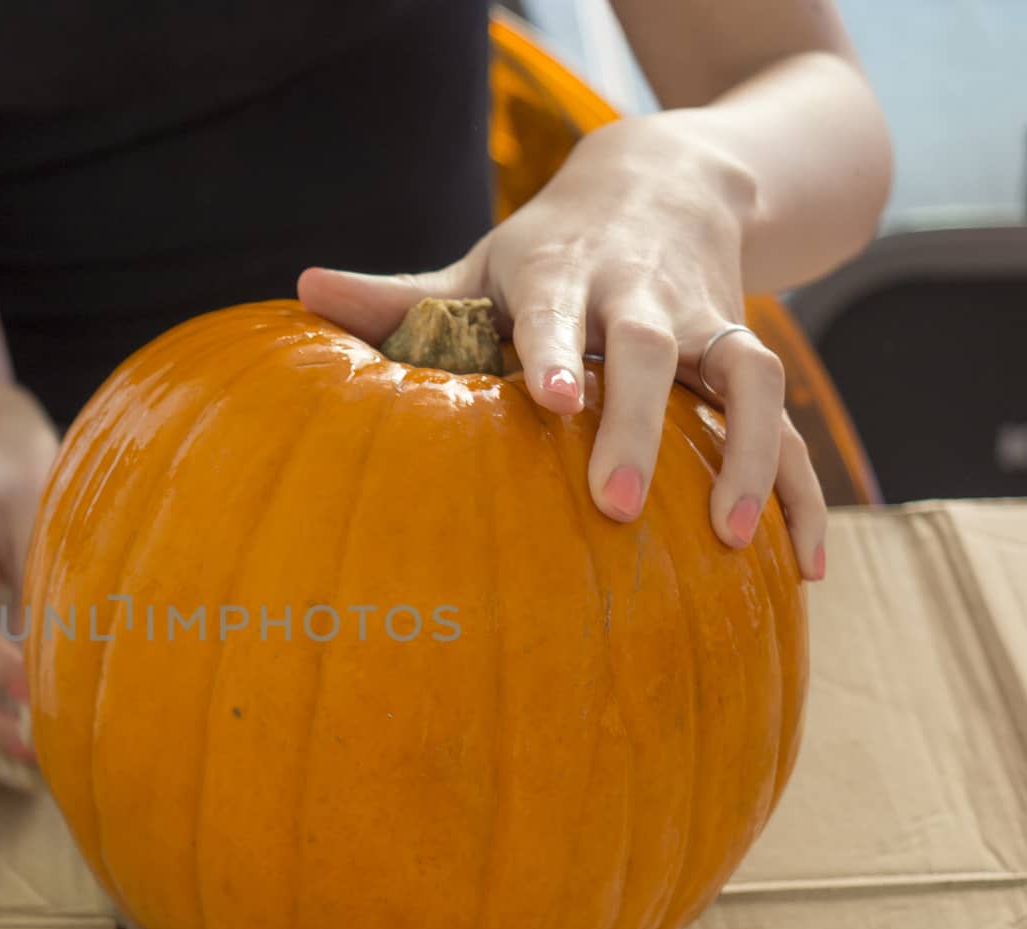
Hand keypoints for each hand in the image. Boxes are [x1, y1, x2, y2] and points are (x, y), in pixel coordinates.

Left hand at [298, 113, 827, 581]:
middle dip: (642, 420)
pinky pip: (795, 423)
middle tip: (618, 503)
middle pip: (653, 347)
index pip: (557, 309)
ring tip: (733, 540)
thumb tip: (304, 289)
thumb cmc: (547, 249)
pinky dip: (804, 490)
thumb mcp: (479, 262)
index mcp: (562, 273)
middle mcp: (642, 295)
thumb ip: (402, 296)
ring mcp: (709, 323)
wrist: (666, 180)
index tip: (552, 400)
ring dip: (750, 455)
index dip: (557, 351)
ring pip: (750, 377)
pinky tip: (801, 567)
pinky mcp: (751, 354)